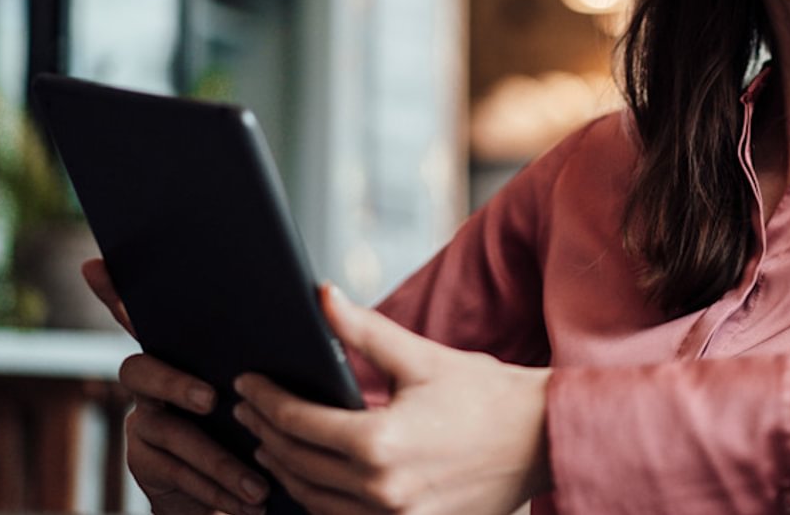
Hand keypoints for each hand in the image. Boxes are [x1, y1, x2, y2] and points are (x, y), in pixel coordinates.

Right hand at [82, 258, 272, 514]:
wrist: (241, 495)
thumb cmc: (264, 427)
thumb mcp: (273, 390)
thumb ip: (274, 360)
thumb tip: (323, 307)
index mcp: (185, 352)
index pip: (144, 315)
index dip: (115, 292)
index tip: (95, 264)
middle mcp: (153, 382)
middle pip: (139, 368)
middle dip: (174, 382)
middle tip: (210, 399)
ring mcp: (144, 422)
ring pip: (168, 431)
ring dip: (217, 459)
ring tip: (257, 485)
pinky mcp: (144, 462)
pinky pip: (174, 471)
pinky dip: (215, 488)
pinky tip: (247, 501)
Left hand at [233, 285, 551, 514]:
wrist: (542, 439)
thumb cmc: (487, 396)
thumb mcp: (422, 358)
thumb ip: (364, 331)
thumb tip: (322, 295)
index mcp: (379, 443)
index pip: (298, 422)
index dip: (265, 400)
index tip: (247, 384)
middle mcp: (381, 490)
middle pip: (297, 464)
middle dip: (266, 433)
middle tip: (248, 410)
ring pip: (313, 500)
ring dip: (286, 471)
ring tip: (270, 444)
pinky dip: (319, 500)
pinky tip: (311, 479)